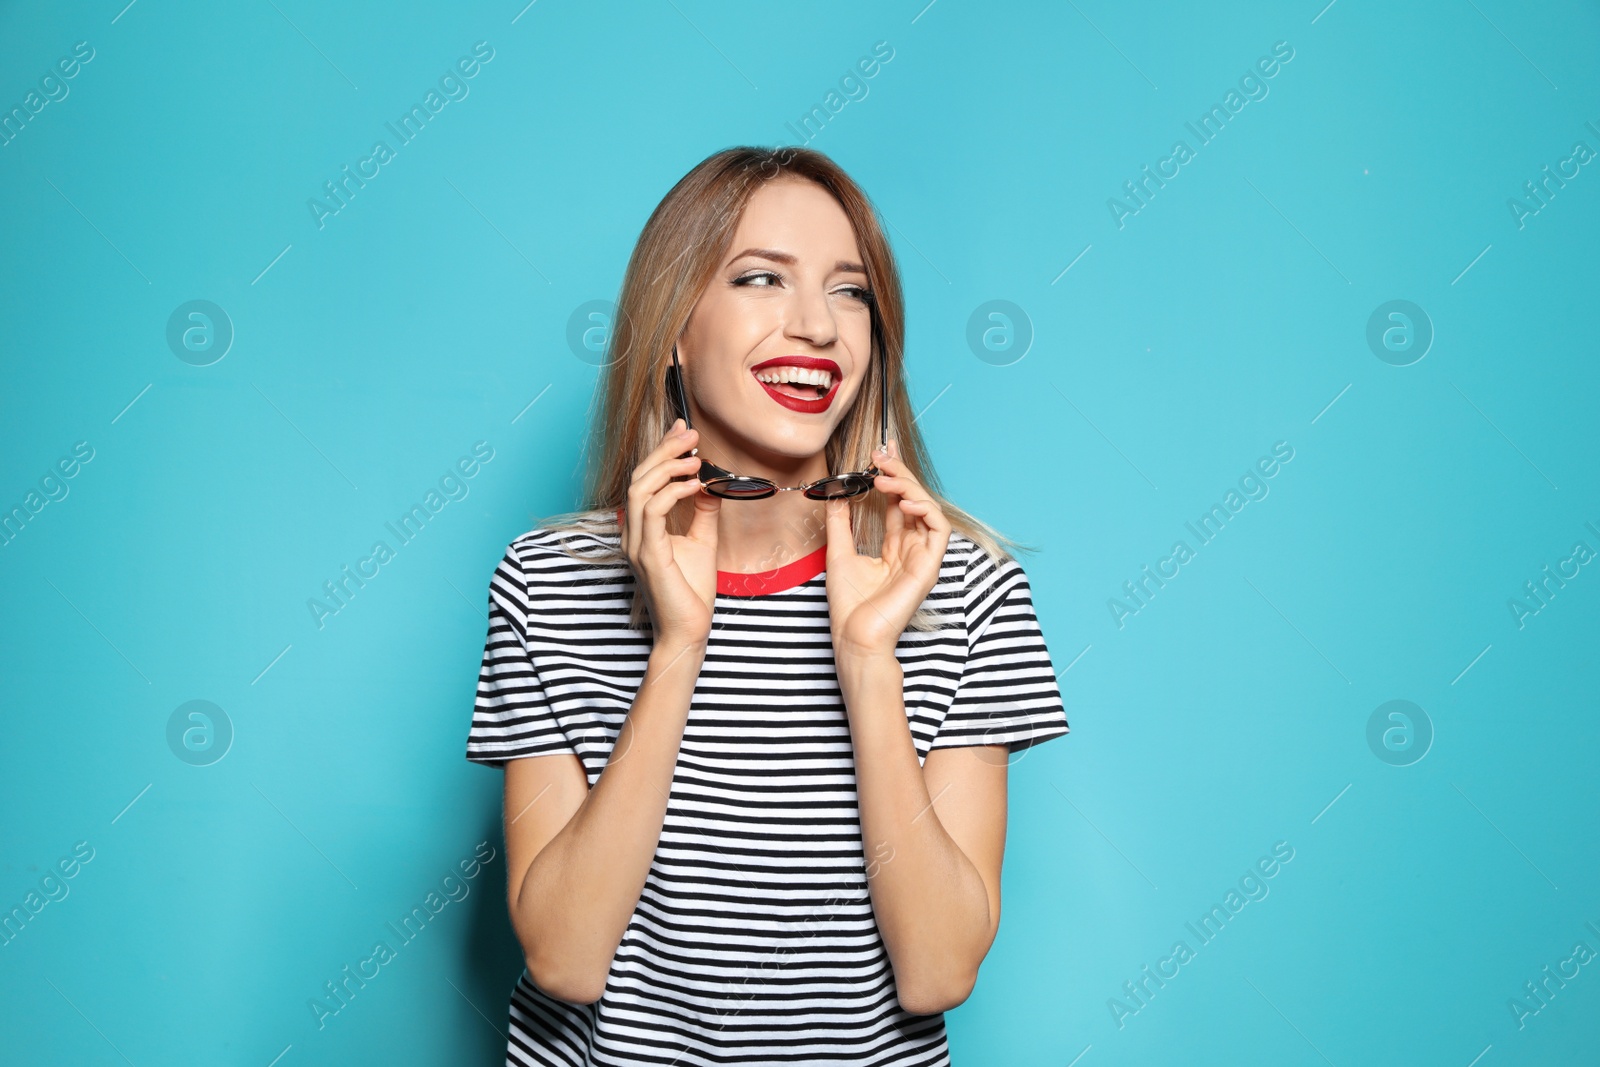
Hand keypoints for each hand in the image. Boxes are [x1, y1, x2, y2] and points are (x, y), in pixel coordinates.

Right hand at [623, 419, 721, 647]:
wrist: (688, 631)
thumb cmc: (691, 593)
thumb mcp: (702, 542)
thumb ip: (703, 512)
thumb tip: (711, 483)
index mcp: (642, 529)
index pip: (645, 480)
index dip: (661, 451)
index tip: (684, 431)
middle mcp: (633, 533)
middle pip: (639, 478)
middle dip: (664, 451)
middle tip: (691, 435)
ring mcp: (636, 543)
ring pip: (639, 489)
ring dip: (667, 467)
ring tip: (694, 458)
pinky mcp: (647, 554)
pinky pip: (652, 511)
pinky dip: (672, 492)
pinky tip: (694, 485)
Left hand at [824, 441, 951, 661]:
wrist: (854, 637)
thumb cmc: (849, 605)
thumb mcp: (839, 553)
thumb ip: (840, 523)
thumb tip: (836, 493)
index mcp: (894, 546)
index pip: (898, 503)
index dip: (892, 476)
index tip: (878, 454)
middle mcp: (911, 548)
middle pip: (914, 500)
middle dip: (900, 474)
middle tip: (880, 456)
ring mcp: (922, 557)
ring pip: (928, 509)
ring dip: (909, 487)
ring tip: (883, 478)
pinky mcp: (930, 566)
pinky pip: (939, 530)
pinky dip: (927, 510)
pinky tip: (906, 501)